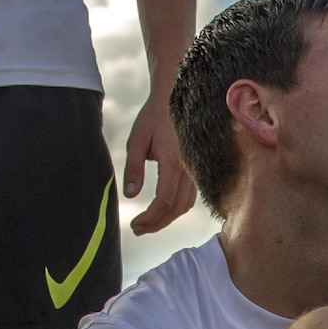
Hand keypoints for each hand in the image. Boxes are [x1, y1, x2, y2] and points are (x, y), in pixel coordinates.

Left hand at [122, 94, 195, 235]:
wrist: (176, 98)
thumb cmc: (154, 117)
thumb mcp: (137, 140)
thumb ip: (134, 168)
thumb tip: (130, 195)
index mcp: (172, 161)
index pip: (164, 200)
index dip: (149, 218)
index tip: (135, 224)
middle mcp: (189, 168)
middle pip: (176, 209)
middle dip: (157, 224)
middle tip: (138, 229)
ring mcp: (196, 170)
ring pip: (185, 205)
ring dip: (166, 219)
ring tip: (147, 223)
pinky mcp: (197, 170)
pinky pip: (190, 197)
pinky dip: (176, 209)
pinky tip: (161, 211)